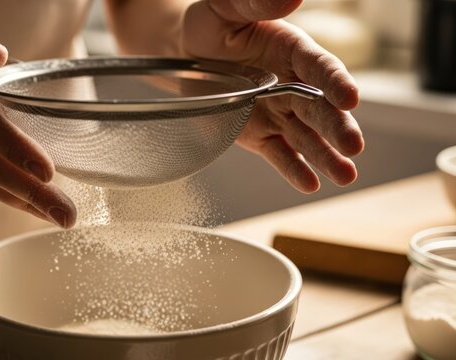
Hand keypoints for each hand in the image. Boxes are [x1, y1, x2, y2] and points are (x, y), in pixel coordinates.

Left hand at [183, 0, 364, 192]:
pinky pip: (279, 153)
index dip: (335, 83)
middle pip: (320, 108)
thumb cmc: (209, 25)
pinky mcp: (260, 134)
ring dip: (325, 156)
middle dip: (337, 128)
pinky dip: (293, 169)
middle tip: (352, 147)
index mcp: (291, 50)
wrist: (184, 54)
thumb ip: (254, 3)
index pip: (320, 67)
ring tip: (344, 175)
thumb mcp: (225, 8)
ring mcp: (277, 112)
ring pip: (306, 136)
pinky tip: (311, 183)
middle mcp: (291, 84)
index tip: (350, 98)